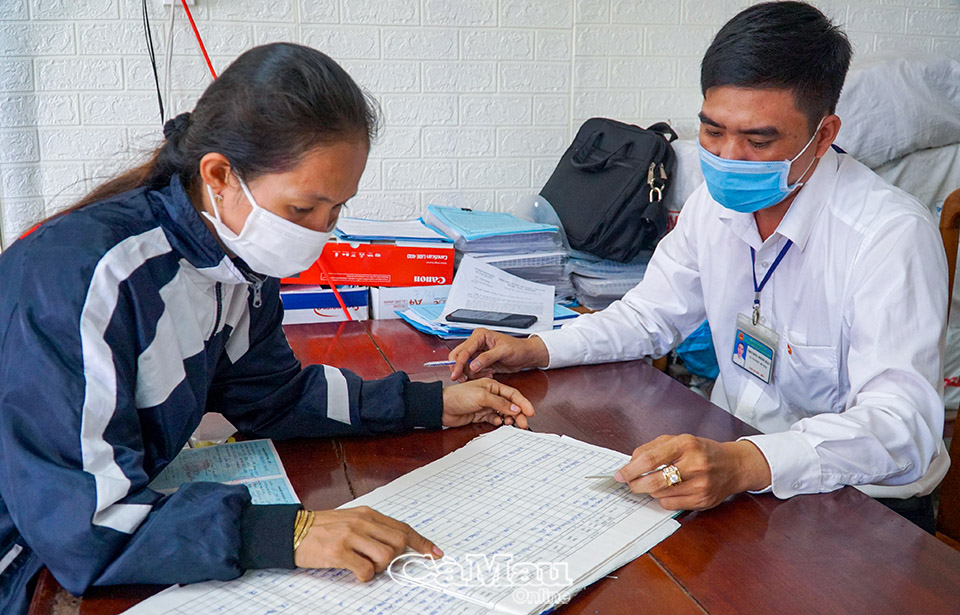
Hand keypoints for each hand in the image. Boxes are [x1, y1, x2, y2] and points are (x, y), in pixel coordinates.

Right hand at [294, 506, 441, 580]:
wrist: (292, 529)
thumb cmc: (321, 527)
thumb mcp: (350, 520)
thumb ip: (372, 530)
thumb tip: (395, 546)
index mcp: (368, 514)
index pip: (403, 528)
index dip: (422, 543)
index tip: (434, 553)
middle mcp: (362, 522)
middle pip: (399, 542)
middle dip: (398, 558)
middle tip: (384, 564)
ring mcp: (350, 536)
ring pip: (386, 556)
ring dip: (381, 568)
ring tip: (366, 567)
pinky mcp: (338, 552)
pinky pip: (365, 569)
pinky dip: (365, 576)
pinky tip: (355, 573)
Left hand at [441, 378, 534, 428]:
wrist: (442, 407)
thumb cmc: (459, 396)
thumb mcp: (482, 397)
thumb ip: (499, 403)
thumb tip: (515, 408)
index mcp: (492, 385)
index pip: (512, 394)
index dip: (522, 403)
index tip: (530, 412)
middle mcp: (491, 394)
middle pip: (510, 404)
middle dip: (519, 413)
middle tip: (524, 423)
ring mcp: (486, 405)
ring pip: (503, 412)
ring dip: (509, 418)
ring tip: (512, 424)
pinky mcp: (481, 414)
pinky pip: (494, 418)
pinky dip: (499, 421)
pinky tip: (499, 422)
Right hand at [447, 328, 549, 380]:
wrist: (525, 355)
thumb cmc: (518, 348)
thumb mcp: (504, 352)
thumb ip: (487, 358)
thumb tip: (472, 365)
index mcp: (480, 335)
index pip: (464, 350)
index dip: (458, 363)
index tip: (456, 374)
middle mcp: (476, 343)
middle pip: (458, 356)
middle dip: (459, 369)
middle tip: (462, 379)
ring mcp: (477, 352)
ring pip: (464, 365)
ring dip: (471, 373)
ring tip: (488, 373)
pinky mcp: (480, 361)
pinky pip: (471, 370)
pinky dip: (477, 375)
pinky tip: (489, 373)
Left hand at [615, 435, 771, 509]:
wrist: (733, 466)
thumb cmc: (702, 451)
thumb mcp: (678, 440)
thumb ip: (652, 448)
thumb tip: (630, 462)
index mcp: (686, 444)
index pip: (650, 459)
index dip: (631, 469)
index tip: (620, 474)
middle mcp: (695, 464)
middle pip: (654, 480)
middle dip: (636, 485)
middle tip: (629, 484)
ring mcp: (700, 485)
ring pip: (661, 494)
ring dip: (649, 491)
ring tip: (650, 484)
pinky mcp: (703, 501)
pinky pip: (671, 504)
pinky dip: (662, 499)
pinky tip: (666, 491)